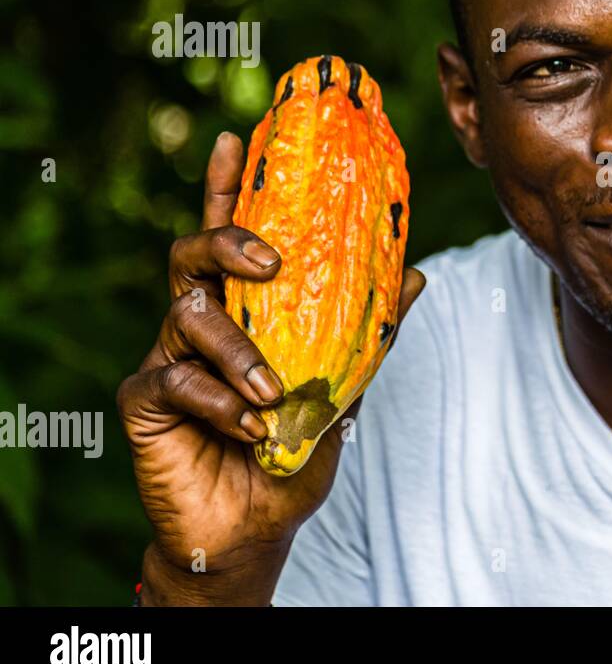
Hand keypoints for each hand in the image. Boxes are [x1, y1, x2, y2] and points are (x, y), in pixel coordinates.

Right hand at [117, 132, 425, 602]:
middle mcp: (203, 321)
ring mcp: (169, 357)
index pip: (234, 234)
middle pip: (194, 253)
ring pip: (189, 316)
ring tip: (275, 392)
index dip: (231, 185)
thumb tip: (415, 274)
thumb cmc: (294, 452)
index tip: (238, 136)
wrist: (256, 527)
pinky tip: (249, 426)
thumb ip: (370, 333)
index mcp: (246, 309)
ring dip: (239, 350)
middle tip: (269, 261)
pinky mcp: (145, 400)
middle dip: (227, 240)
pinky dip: (219, 400)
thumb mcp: (345, 390)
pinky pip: (173, 379)